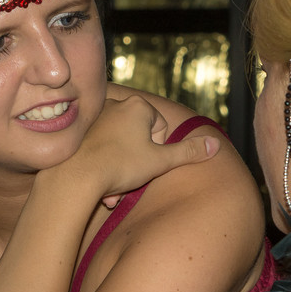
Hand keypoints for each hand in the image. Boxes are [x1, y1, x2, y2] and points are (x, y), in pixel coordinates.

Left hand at [60, 97, 219, 206]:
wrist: (75, 178)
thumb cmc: (120, 166)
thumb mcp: (160, 162)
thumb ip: (188, 153)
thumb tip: (215, 145)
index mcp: (137, 105)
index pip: (160, 129)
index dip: (156, 152)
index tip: (144, 163)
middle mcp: (115, 104)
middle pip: (137, 139)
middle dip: (136, 164)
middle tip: (128, 180)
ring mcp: (94, 117)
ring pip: (118, 147)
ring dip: (119, 169)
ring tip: (111, 187)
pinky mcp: (78, 132)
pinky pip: (99, 149)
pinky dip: (101, 166)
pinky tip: (97, 183)